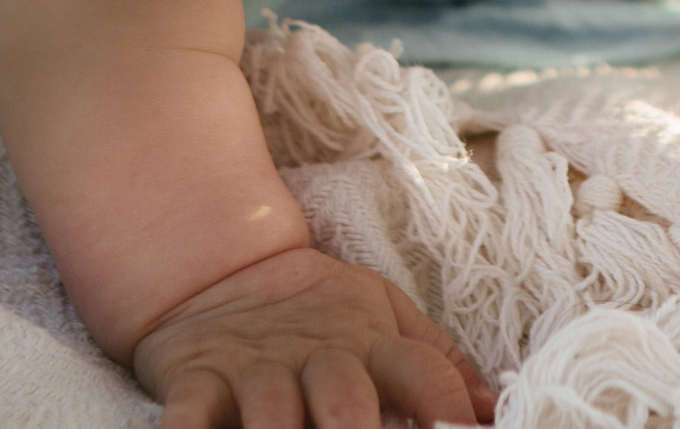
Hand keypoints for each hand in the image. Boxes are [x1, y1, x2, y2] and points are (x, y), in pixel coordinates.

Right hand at [132, 245, 495, 427]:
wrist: (218, 267)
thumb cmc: (317, 311)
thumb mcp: (382, 317)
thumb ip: (435, 362)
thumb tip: (490, 408)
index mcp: (371, 342)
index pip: (421, 368)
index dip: (444, 402)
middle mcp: (317, 355)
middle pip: (344, 395)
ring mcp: (255, 367)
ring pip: (271, 408)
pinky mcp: (197, 377)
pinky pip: (189, 413)